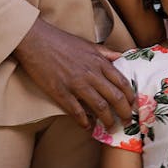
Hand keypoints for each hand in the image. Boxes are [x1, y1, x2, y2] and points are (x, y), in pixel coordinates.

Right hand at [12, 17, 132, 128]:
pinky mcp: (60, 92)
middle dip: (124, 113)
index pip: (122, 83)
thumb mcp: (87, 44)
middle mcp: (91, 73)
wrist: (35, 40)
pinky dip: (84, 121)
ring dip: (107, 120)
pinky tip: (87, 126)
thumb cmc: (61, 41)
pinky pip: (77, 112)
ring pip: (100, 107)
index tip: (132, 105)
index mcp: (99, 61)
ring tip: (109, 127)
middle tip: (126, 121)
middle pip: (115, 98)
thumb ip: (105, 53)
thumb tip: (121, 57)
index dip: (130, 97)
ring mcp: (76, 84)